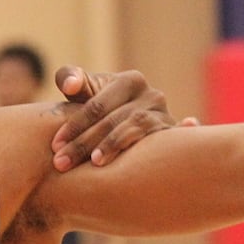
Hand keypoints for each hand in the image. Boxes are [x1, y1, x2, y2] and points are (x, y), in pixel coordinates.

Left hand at [49, 67, 197, 170]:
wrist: (126, 118)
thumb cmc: (99, 106)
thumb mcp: (85, 91)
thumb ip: (71, 79)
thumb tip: (70, 85)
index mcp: (130, 81)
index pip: (97, 106)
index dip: (74, 125)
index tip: (55, 146)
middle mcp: (152, 95)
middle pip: (113, 120)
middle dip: (85, 142)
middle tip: (62, 162)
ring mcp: (165, 115)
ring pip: (135, 130)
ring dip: (113, 146)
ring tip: (94, 163)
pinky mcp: (172, 135)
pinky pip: (166, 140)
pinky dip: (171, 139)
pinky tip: (187, 128)